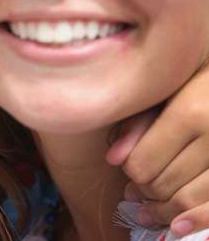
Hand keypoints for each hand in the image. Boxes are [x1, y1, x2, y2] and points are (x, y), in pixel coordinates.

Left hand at [106, 64, 208, 236]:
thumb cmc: (198, 84)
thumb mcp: (169, 91)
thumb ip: (139, 122)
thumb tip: (113, 159)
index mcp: (192, 112)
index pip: (143, 162)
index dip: (131, 171)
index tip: (130, 168)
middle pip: (163, 184)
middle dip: (145, 191)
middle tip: (136, 190)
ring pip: (188, 201)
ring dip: (163, 211)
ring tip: (148, 211)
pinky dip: (195, 221)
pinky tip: (178, 226)